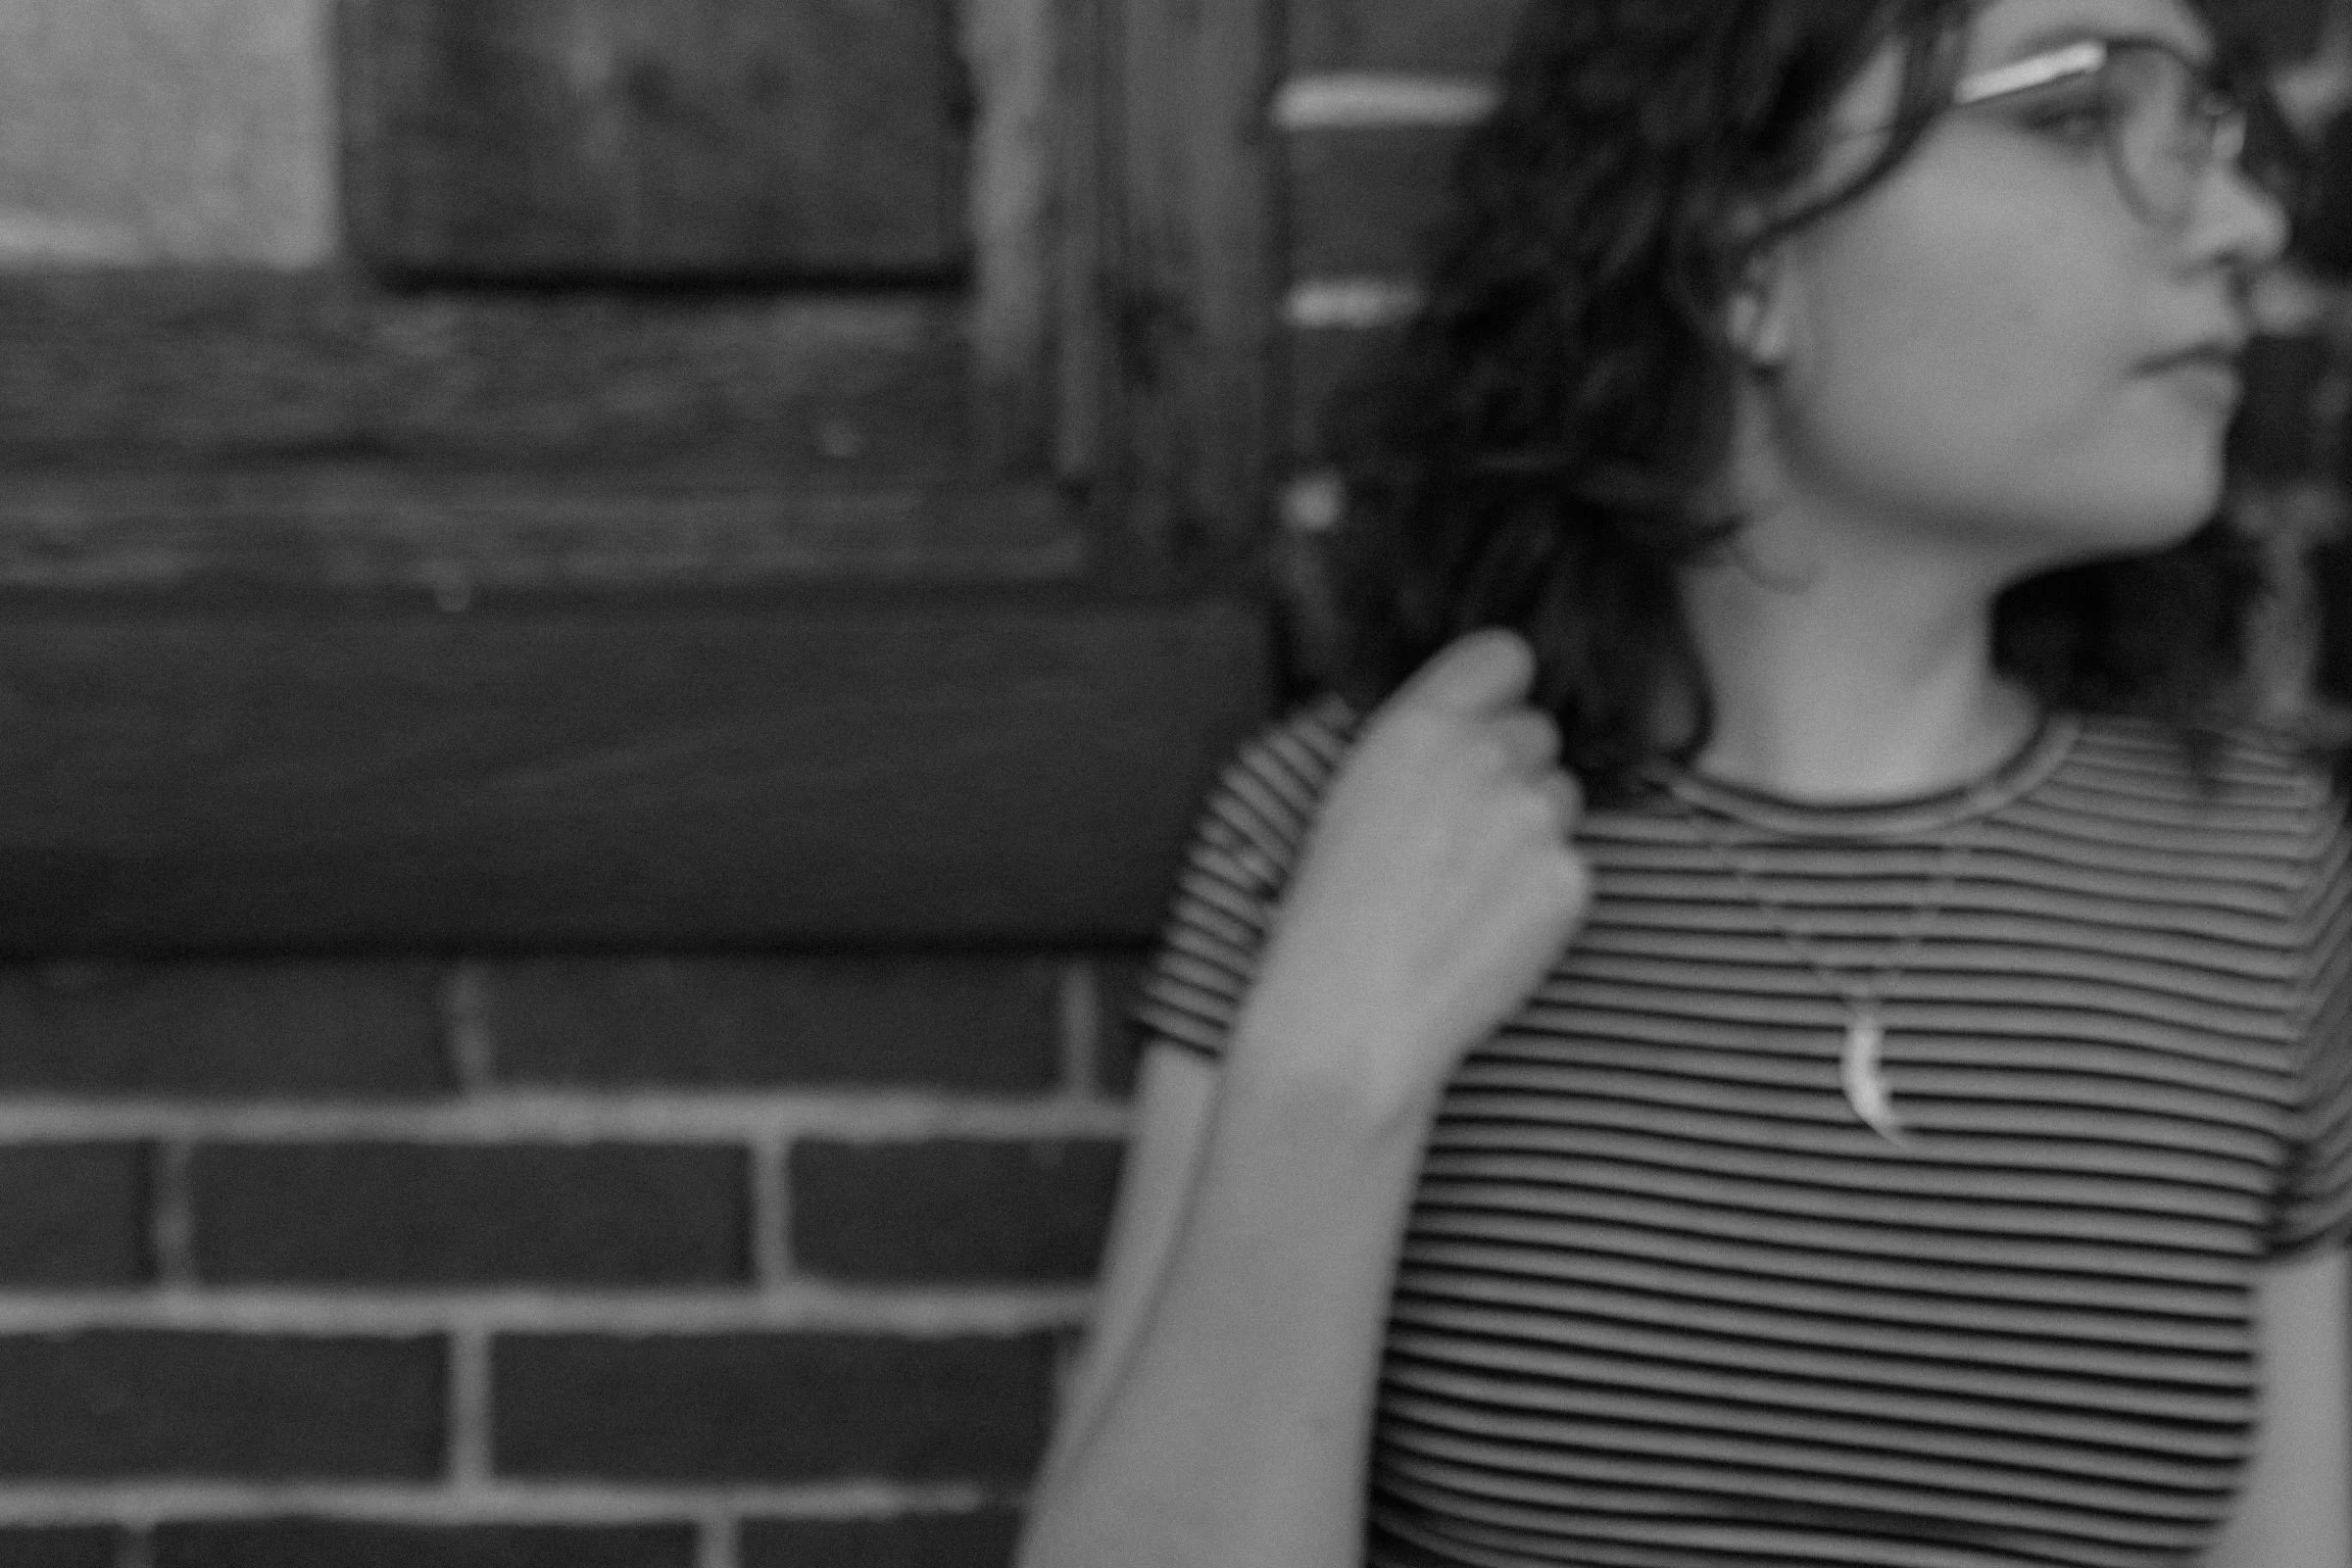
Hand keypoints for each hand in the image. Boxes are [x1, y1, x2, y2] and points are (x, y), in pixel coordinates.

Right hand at [1237, 629, 1590, 1119]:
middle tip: (1463, 832)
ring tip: (1469, 890)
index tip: (1484, 722)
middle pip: (1537, 731)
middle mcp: (1485, 757)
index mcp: (1417, 726)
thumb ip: (1419, 749)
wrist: (1351, 1017)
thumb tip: (1467, 735)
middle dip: (1513, 769)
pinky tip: (1488, 930)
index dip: (1497, 691)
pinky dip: (1542, 895)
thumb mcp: (1349, 798)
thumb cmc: (1328, 917)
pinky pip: (1572, 867)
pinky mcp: (1569, 882)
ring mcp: (1536, 820)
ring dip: (1531, 831)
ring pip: (1561, 799)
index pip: (1505, 655)